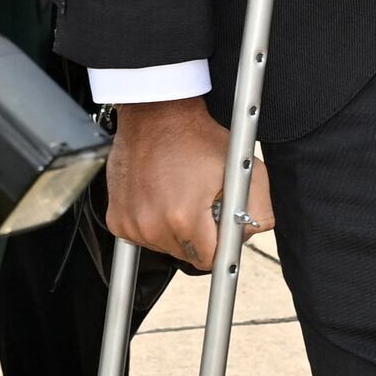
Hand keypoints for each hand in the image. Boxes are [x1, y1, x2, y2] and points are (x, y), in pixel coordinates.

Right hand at [104, 95, 260, 269]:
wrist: (155, 114)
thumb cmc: (198, 138)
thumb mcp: (245, 168)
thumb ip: (259, 211)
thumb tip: (248, 236)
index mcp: (185, 218)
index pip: (211, 260)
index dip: (221, 245)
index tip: (220, 227)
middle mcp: (153, 226)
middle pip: (187, 255)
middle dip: (199, 236)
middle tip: (200, 204)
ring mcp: (131, 224)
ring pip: (164, 247)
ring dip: (174, 230)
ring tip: (178, 196)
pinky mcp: (117, 218)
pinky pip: (142, 237)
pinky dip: (153, 223)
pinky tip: (159, 197)